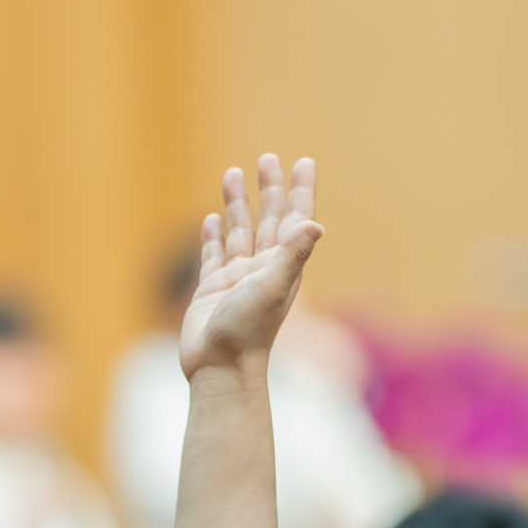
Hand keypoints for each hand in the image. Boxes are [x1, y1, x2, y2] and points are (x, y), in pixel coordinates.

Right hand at [180, 154, 319, 380]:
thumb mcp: (272, 288)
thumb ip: (292, 255)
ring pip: (239, 232)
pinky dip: (214, 236)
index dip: (301, 191)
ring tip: (232, 174)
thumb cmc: (248, 331)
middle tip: (267, 159)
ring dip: (238, 204)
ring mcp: (236, 279)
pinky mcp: (211, 290)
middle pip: (268, 219)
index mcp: (281, 265)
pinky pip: (214, 255)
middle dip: (269, 189)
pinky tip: (213, 219)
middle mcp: (262, 268)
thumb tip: (316, 225)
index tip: (304, 163)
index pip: (295, 219)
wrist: (220, 368)